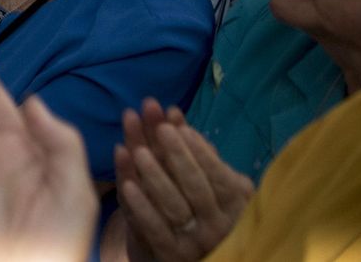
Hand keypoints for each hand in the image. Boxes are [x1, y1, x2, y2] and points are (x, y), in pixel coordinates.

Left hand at [116, 101, 251, 261]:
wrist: (191, 255)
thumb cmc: (199, 206)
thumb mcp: (207, 180)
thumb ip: (192, 148)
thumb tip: (172, 112)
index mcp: (234, 203)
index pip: (217, 174)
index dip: (197, 149)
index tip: (176, 125)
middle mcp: (218, 224)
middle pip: (195, 186)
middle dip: (177, 154)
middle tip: (160, 128)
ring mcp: (195, 241)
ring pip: (174, 206)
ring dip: (155, 177)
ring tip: (138, 151)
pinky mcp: (171, 254)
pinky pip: (155, 230)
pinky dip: (142, 207)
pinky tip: (126, 185)